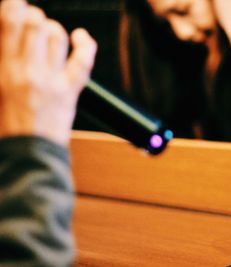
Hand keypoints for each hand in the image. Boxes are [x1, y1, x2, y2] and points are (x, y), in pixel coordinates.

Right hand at [0, 0, 96, 145]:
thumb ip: (4, 64)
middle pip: (35, 24)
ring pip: (57, 36)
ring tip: (50, 34)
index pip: (9, 23)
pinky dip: (85, 43)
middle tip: (32, 23)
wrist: (27, 154)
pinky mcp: (70, 91)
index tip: (16, 4)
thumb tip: (8, 46)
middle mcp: (27, 70)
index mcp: (3, 69)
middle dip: (34, 16)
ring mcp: (51, 79)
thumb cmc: (6, 127)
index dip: (14, 6)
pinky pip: (83, 59)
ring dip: (54, 29)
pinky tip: (81, 37)